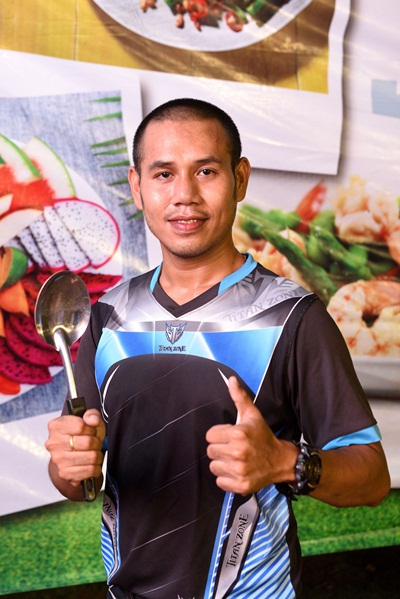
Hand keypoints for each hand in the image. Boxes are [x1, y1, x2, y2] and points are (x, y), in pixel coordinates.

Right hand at [45, 409, 105, 490]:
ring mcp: (58, 459)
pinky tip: (90, 464)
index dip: (91, 429)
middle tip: (94, 444)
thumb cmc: (80, 439)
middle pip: (88, 442)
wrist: (69, 461)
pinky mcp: (65, 474)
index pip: (81, 426)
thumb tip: (92, 420)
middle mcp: (54, 443)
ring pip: (91, 457)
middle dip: (97, 443)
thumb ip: (92, 415)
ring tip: (93, 454)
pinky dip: (95, 468)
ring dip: (97, 456)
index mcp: (56, 426)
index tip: (91, 431)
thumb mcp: (89, 423)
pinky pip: (90, 470)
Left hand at [206, 377, 296, 493]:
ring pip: (214, 467)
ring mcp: (239, 471)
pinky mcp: (241, 485)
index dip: (219, 435)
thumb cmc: (263, 436)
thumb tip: (231, 379)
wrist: (281, 460)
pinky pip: (220, 482)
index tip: (230, 437)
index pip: (209, 435)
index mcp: (238, 434)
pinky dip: (226, 478)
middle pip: (210, 451)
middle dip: (220, 449)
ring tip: (236, 460)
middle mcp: (238, 453)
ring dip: (222, 464)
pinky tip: (238, 471)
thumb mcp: (252, 414)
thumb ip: (239, 397)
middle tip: (234, 448)